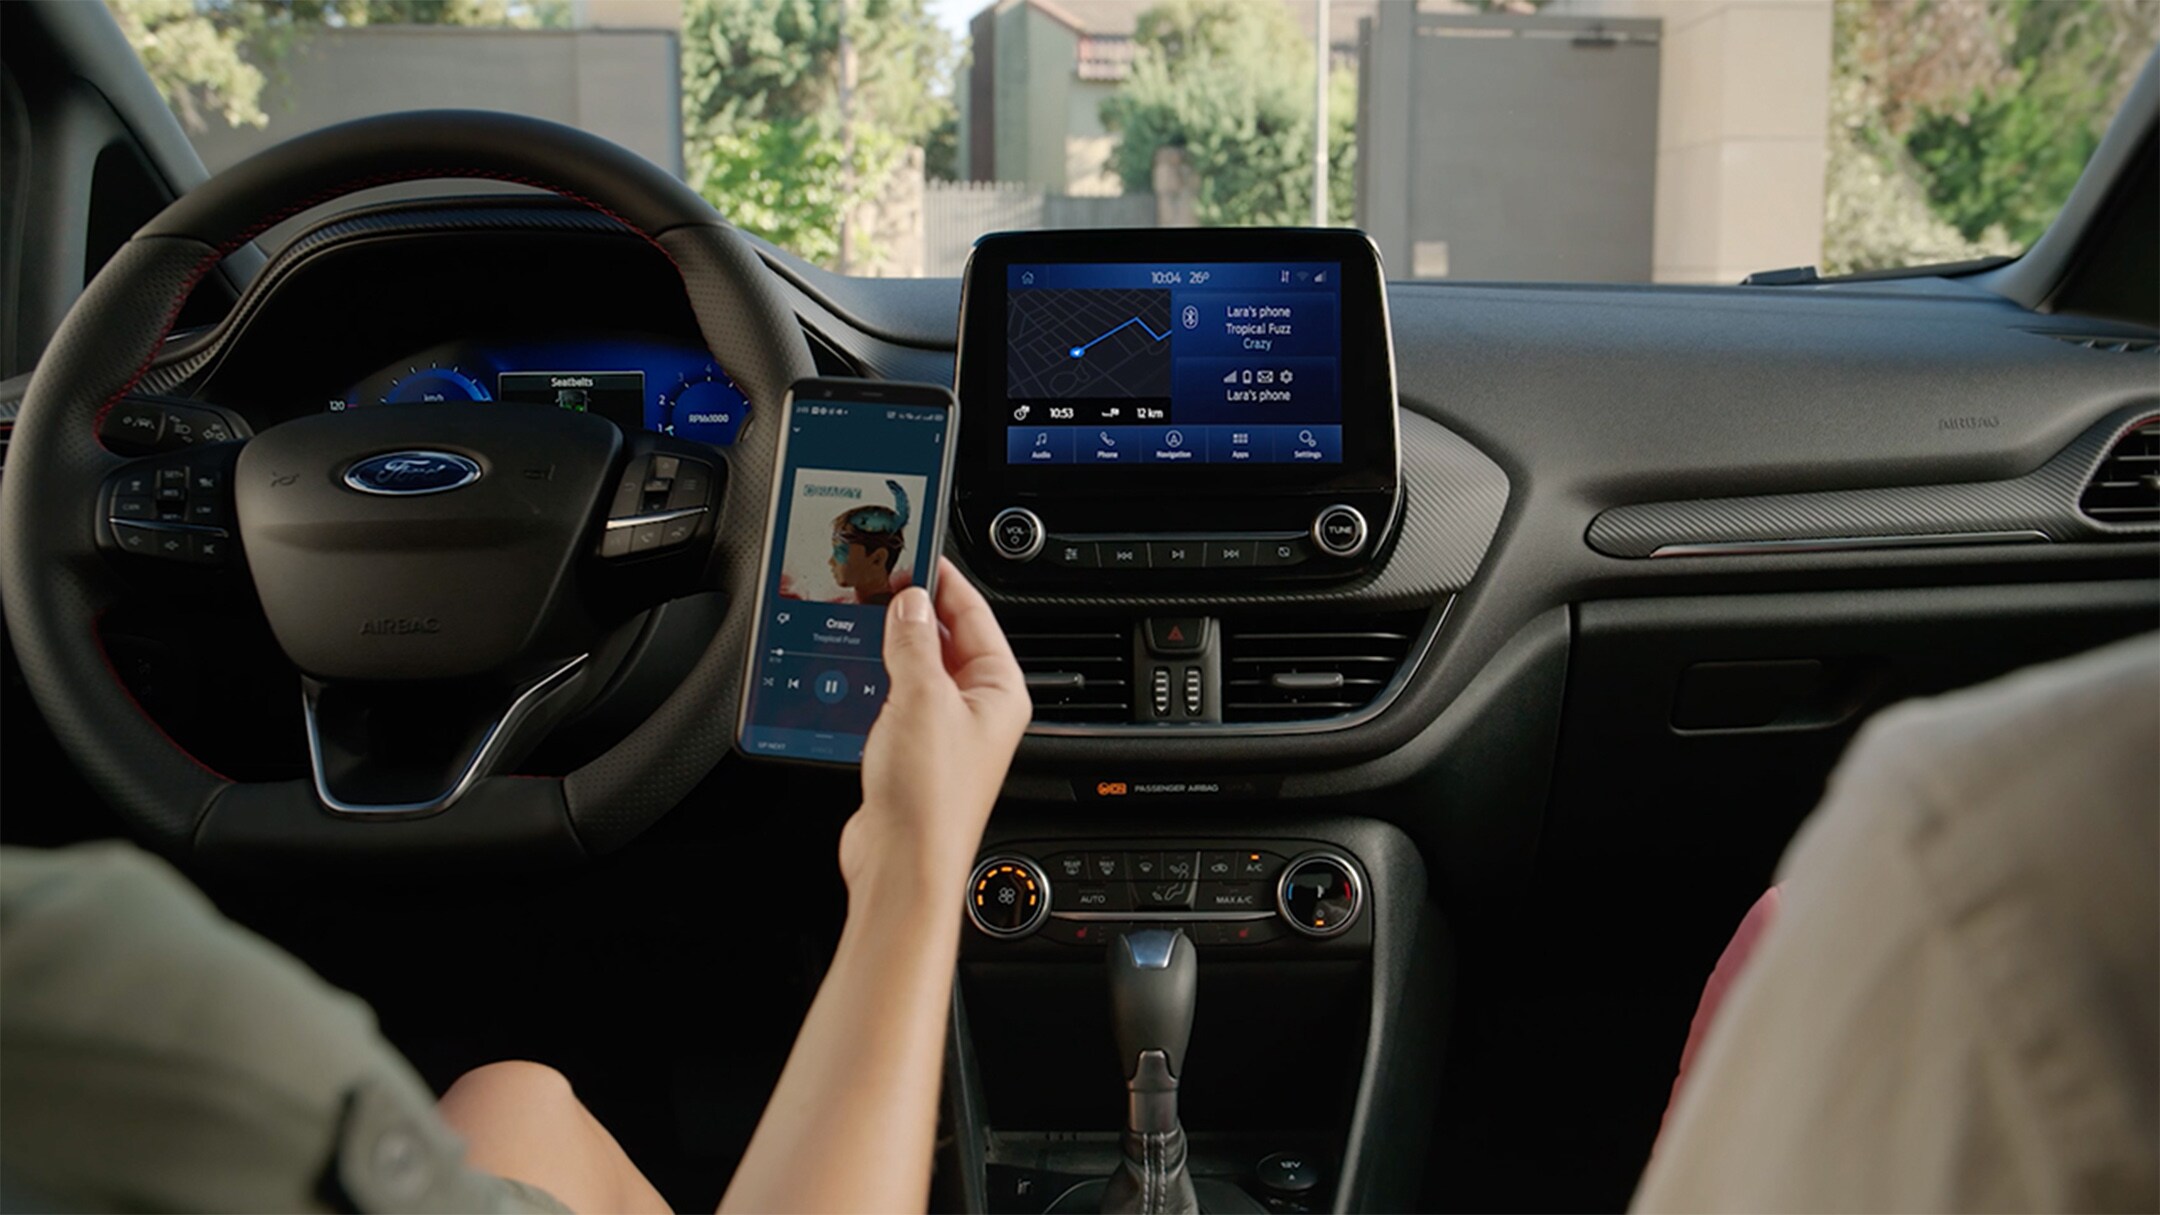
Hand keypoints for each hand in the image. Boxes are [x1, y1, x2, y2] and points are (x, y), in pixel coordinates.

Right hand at [841, 557, 1029, 900]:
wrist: (902, 865)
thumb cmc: (930, 797)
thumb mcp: (921, 698)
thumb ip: (913, 641)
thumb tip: (910, 600)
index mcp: (1000, 689)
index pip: (974, 613)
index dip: (942, 579)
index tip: (912, 552)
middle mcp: (978, 708)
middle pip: (946, 637)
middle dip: (912, 609)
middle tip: (877, 580)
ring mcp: (945, 730)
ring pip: (918, 667)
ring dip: (891, 644)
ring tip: (860, 616)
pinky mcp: (914, 751)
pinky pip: (898, 698)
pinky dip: (878, 678)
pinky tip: (854, 667)